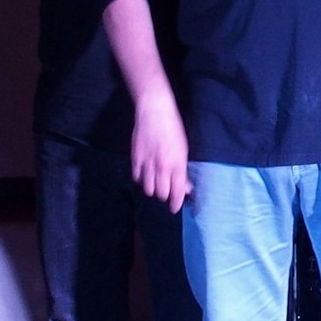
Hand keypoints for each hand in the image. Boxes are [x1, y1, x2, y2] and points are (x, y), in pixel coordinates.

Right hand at [131, 94, 191, 212]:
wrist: (154, 112)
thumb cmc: (173, 129)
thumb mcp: (183, 150)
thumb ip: (182, 170)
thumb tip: (185, 187)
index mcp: (176, 164)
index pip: (176, 192)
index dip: (176, 203)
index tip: (175, 208)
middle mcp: (162, 167)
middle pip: (161, 193)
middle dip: (165, 195)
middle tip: (167, 190)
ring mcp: (147, 164)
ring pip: (148, 189)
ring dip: (153, 189)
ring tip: (156, 183)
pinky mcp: (135, 159)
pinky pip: (137, 178)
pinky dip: (141, 179)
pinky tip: (145, 174)